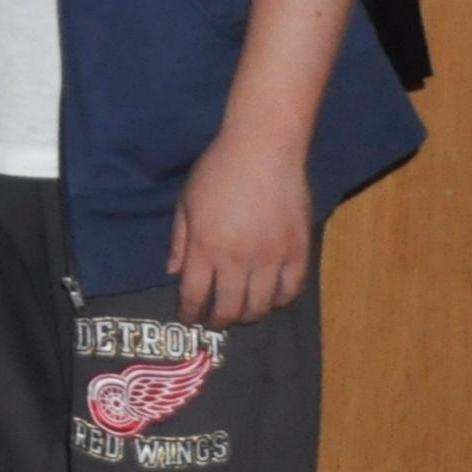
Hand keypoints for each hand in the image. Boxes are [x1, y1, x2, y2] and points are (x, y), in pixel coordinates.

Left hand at [169, 125, 314, 326]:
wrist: (263, 150)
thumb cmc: (217, 171)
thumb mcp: (186, 202)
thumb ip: (179, 241)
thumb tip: (172, 272)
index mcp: (206, 247)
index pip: (195, 295)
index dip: (190, 312)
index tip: (187, 318)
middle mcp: (238, 259)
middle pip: (230, 308)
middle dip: (219, 320)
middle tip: (214, 321)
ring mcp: (272, 258)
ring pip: (261, 306)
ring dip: (248, 315)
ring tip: (241, 313)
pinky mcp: (299, 252)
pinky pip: (291, 290)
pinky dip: (279, 300)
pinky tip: (270, 298)